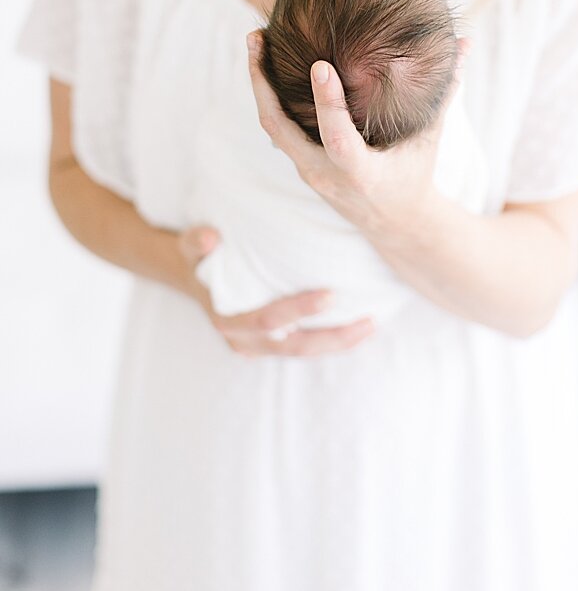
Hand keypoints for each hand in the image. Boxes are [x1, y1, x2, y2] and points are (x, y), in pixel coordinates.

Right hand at [174, 223, 374, 356]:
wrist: (194, 277)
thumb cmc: (200, 258)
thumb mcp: (191, 246)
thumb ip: (197, 242)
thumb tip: (210, 238)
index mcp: (227, 318)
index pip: (267, 320)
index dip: (298, 310)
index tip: (330, 296)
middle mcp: (243, 339)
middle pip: (294, 346)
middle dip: (332, 337)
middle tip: (368, 322)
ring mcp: (258, 347)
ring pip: (304, 352)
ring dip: (339, 343)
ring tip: (372, 326)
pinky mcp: (271, 345)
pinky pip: (305, 347)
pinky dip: (332, 341)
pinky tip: (361, 328)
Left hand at [245, 32, 470, 244]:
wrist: (395, 223)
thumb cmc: (416, 175)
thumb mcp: (432, 137)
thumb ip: (447, 91)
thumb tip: (466, 43)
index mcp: (361, 173)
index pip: (336, 137)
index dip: (327, 102)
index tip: (319, 66)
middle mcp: (324, 174)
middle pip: (278, 128)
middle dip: (262, 81)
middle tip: (258, 36)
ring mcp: (307, 170)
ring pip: (271, 125)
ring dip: (258, 83)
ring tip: (256, 40)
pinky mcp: (300, 162)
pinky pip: (277, 127)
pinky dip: (269, 95)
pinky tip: (269, 65)